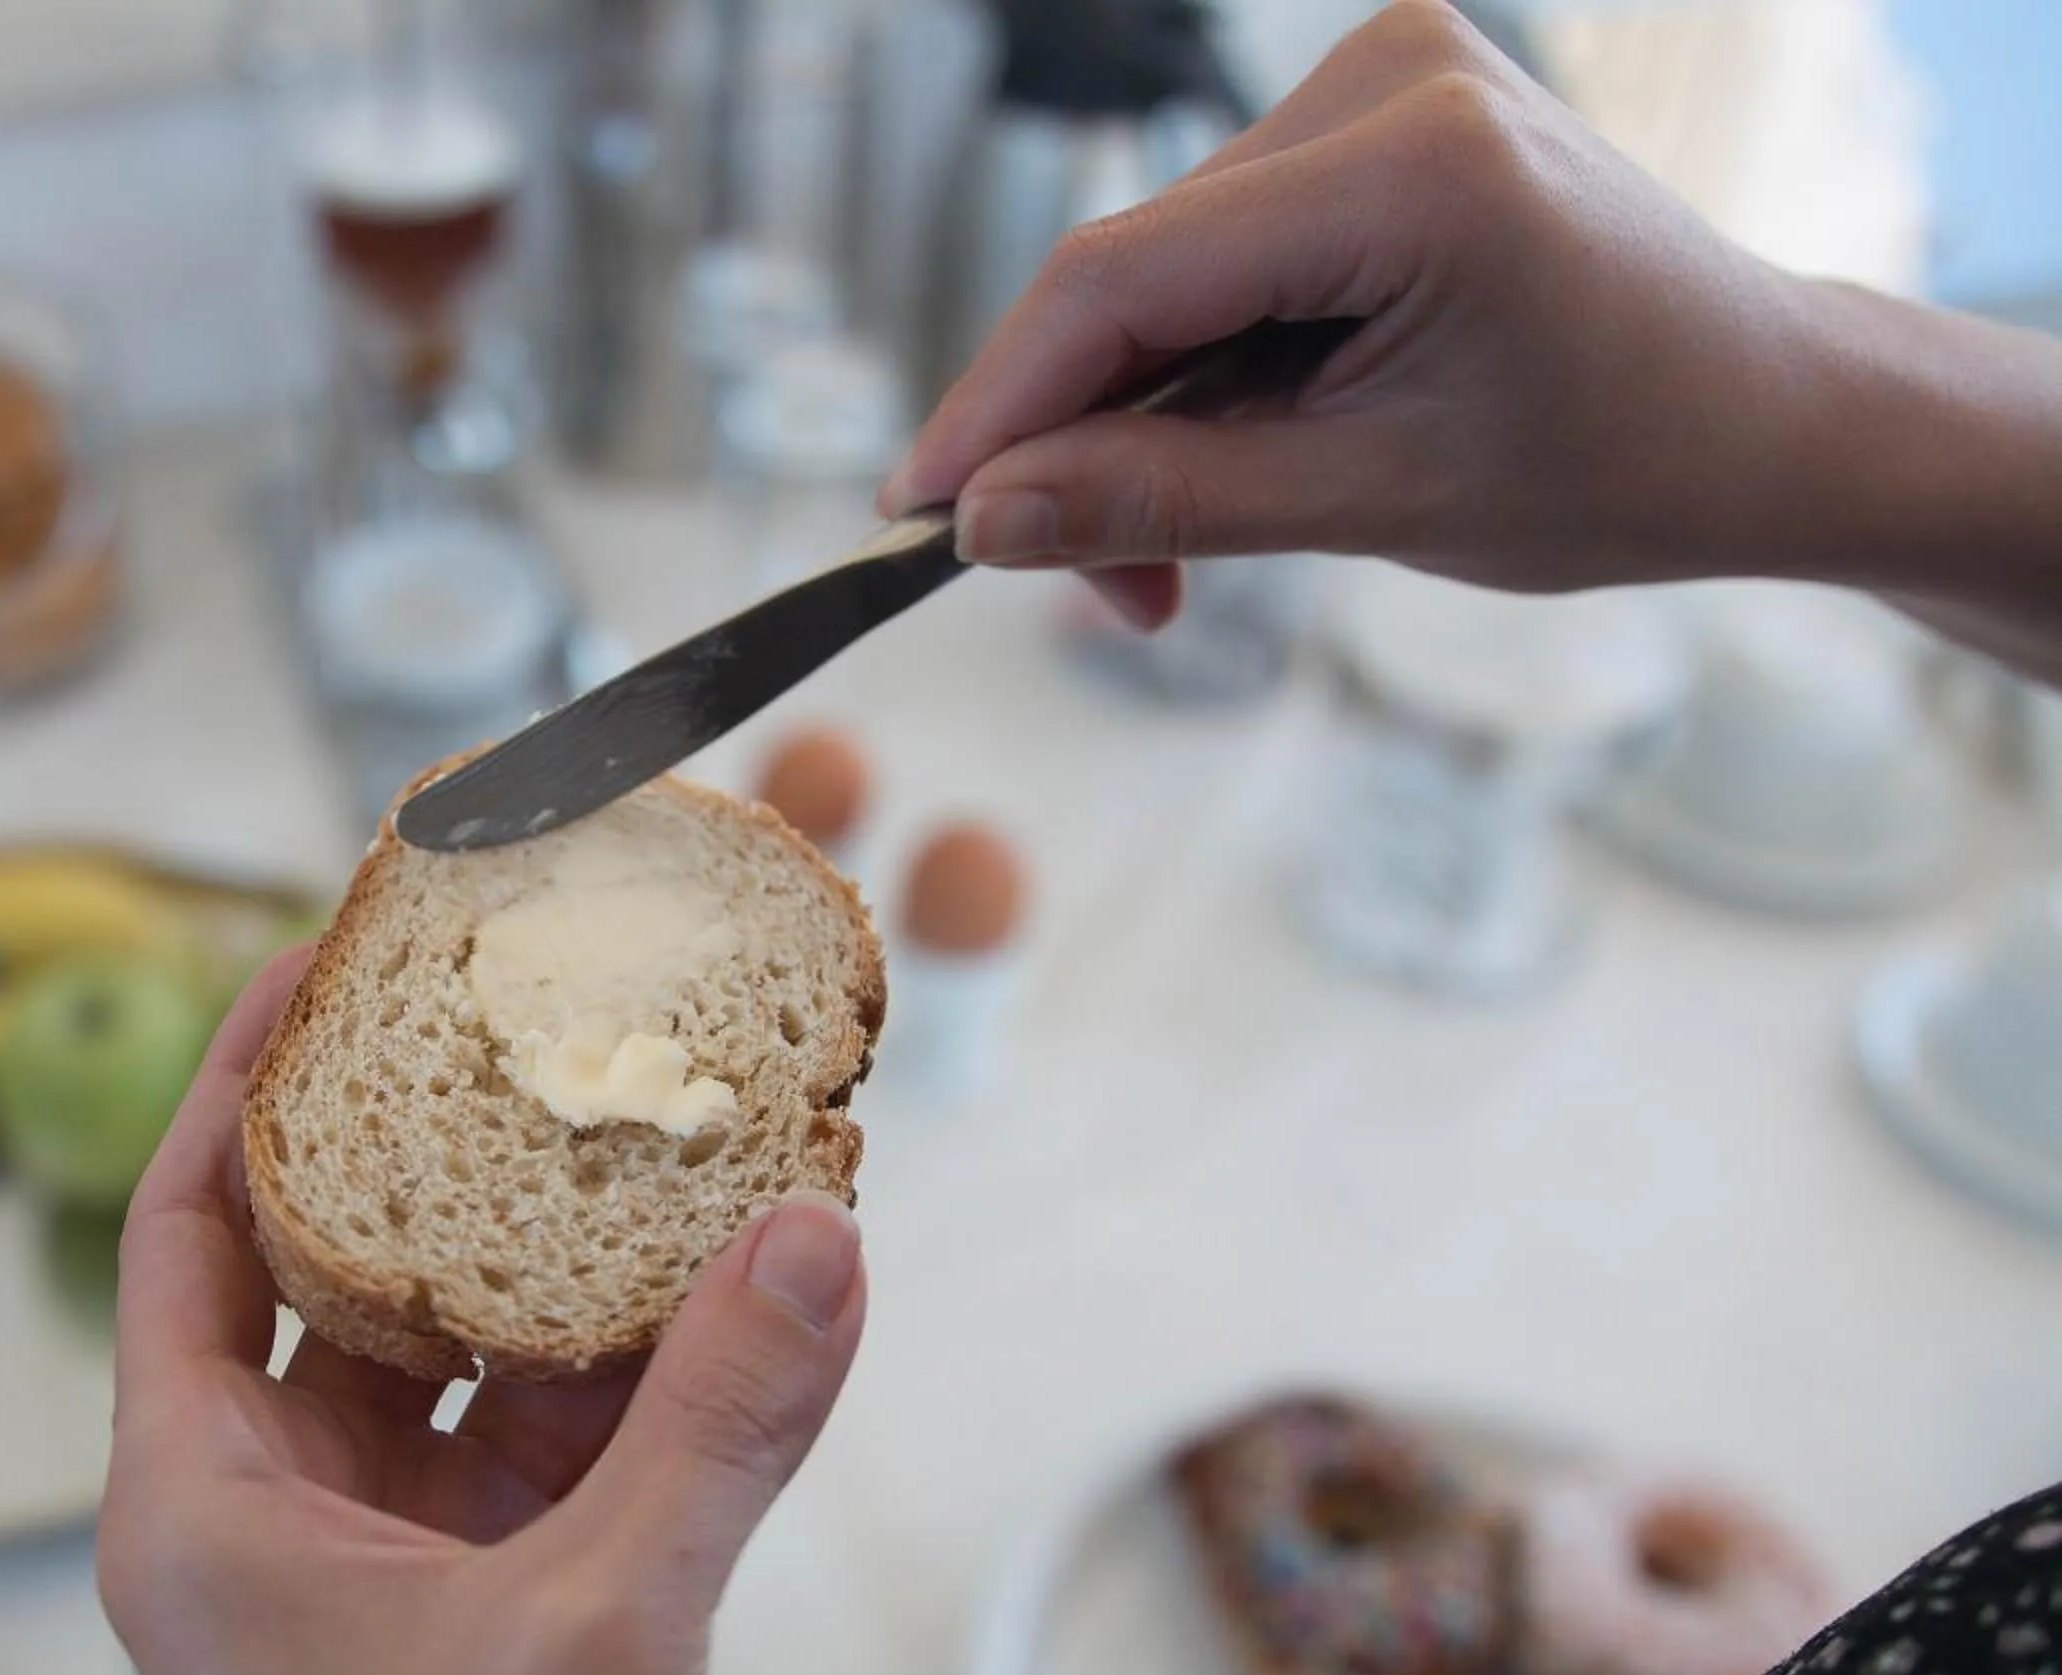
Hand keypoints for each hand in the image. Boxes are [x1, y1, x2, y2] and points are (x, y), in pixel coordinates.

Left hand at [99, 949, 870, 1674]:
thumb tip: (816, 1233)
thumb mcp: (595, 1638)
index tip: (326, 949)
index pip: (188, 1230)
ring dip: (575, 1271)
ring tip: (669, 1125)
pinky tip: (749, 1296)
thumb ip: (713, 1425)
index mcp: (206, 1513)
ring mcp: (407, 1594)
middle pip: (347, 1279)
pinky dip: (657, 1389)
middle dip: (443, 1155)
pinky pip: (579, 1467)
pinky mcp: (524, 1650)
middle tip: (532, 1013)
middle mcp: (288, 1537)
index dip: (246, 1078)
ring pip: (482, 1373)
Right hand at [886, 0, 2061, 672]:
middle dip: (1081, 441)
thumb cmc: (1617, 464)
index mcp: (1414, 169)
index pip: (1121, 278)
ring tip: (1183, 555)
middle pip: (1133, 272)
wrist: (1762, 414)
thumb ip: (1164, 502)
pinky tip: (1242, 443)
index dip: (998, 403)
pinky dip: (1199, 364)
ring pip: (1163, 268)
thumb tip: (983, 519)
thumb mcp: (1375, 502)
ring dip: (1140, 415)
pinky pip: (1218, 247)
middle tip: (1094, 593)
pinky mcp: (1375, 108)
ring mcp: (1381, 76)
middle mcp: (1389, 78)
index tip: (916, 514)